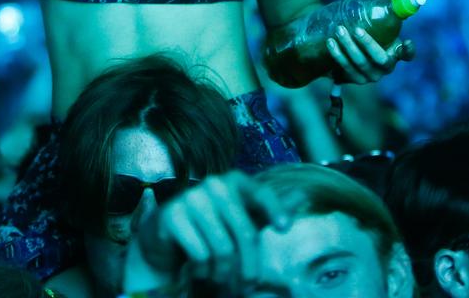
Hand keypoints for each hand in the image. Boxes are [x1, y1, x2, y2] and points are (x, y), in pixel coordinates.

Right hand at [124, 171, 289, 296]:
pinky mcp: (172, 215)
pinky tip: (199, 270)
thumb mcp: (243, 218)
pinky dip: (203, 270)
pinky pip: (200, 254)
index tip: (284, 228)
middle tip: (248, 286)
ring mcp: (191, 198)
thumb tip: (303, 195)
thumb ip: (269, 208)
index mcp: (234, 181)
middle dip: (249, 267)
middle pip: (245, 233)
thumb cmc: (212, 227)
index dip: (275, 209)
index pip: (260, 194)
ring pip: (223, 248)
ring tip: (220, 279)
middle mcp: (214, 184)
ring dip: (224, 273)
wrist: (165, 235)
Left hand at [327, 25, 415, 83]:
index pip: (407, 54)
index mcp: (395, 52)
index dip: (408, 50)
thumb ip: (377, 8)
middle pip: (380, 59)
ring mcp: (370, 75)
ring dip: (349, 47)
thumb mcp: (374, 22)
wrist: (344, 45)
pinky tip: (331, 42)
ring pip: (360, 63)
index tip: (406, 42)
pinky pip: (345, 68)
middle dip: (368, 44)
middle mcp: (385, 67)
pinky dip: (338, 55)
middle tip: (356, 29)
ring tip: (339, 30)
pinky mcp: (355, 79)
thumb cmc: (365, 30)